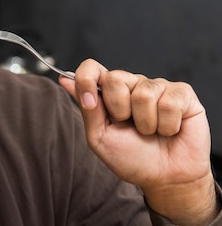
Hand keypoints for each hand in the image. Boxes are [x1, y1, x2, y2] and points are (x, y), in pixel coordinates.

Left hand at [59, 59, 217, 225]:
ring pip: (144, 93)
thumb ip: (87, 108)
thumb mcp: (100, 137)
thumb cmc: (132, 158)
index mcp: (109, 93)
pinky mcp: (183, 94)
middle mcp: (132, 85)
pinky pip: (169, 102)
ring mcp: (158, 87)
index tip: (89, 101)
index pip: (92, 68)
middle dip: (119, 109)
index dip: (86, 79)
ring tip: (151, 132)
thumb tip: (65, 79)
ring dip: (146, 123)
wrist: (165, 179)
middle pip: (115, 78)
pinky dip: (167, 125)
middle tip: (129, 125)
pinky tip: (169, 130)